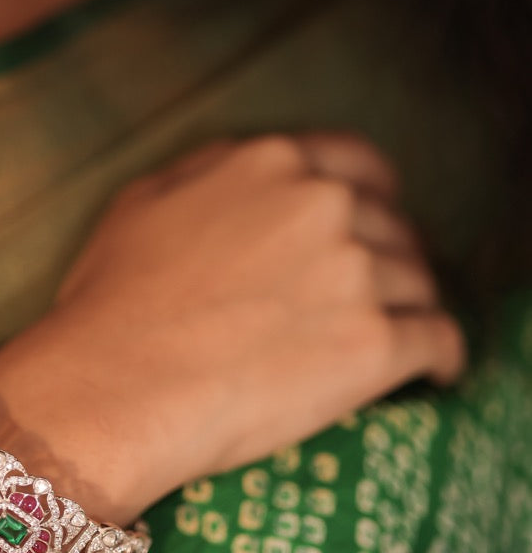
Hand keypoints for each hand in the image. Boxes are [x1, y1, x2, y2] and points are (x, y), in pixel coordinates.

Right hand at [0, 132, 464, 521]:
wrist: (111, 389)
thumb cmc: (111, 302)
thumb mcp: (143, 200)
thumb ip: (212, 168)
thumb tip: (250, 165)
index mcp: (272, 163)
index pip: (361, 164)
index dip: (373, 199)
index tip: (372, 228)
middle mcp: (324, 204)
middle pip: (395, 226)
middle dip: (388, 259)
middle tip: (367, 299)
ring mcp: (356, 272)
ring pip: (420, 282)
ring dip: (407, 309)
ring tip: (388, 341)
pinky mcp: (375, 344)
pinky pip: (440, 341)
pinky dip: (439, 358)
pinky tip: (428, 372)